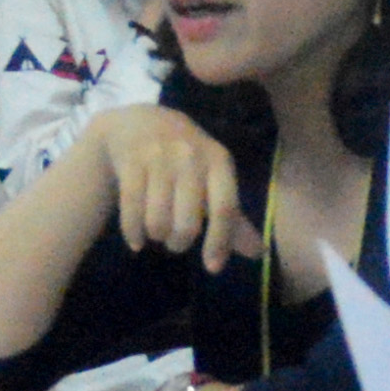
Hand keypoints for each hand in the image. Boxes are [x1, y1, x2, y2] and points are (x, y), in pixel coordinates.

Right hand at [84, 106, 254, 268]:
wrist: (140, 121)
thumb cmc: (185, 158)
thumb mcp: (213, 179)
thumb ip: (233, 217)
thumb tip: (259, 252)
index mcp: (218, 161)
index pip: (225, 208)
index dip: (220, 241)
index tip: (212, 269)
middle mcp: (191, 155)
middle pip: (187, 222)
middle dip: (179, 242)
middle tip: (175, 241)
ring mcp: (158, 156)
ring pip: (157, 220)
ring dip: (156, 236)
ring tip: (156, 232)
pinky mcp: (131, 160)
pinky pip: (131, 210)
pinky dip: (133, 233)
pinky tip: (136, 240)